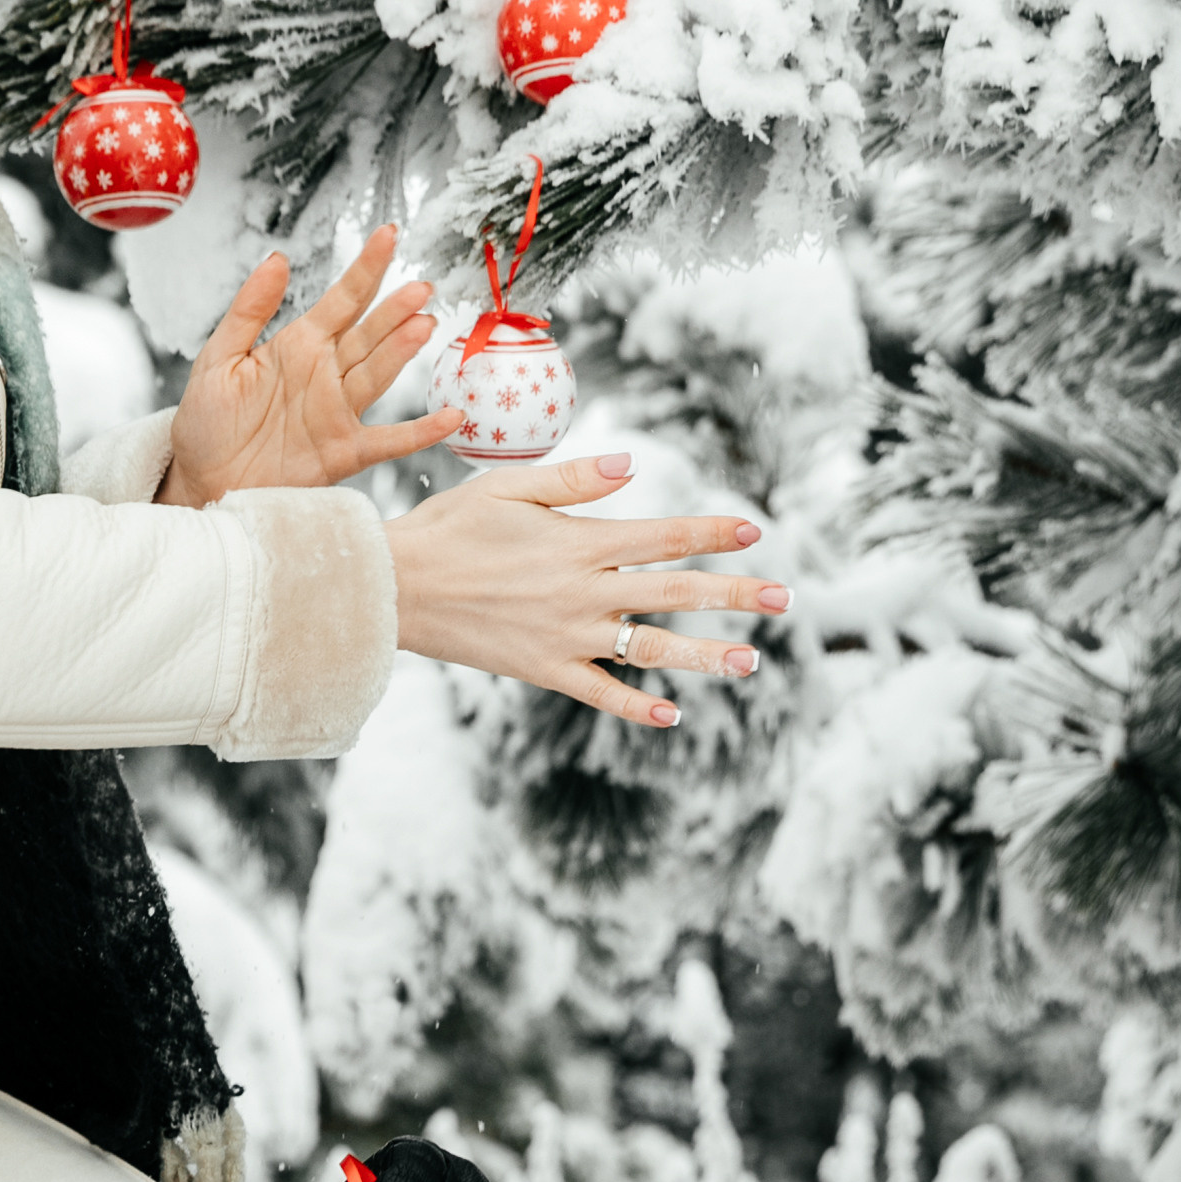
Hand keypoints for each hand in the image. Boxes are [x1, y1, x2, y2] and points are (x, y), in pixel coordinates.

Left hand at [158, 228, 461, 507]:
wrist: (202, 480)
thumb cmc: (206, 421)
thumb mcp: (218, 358)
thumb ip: (248, 310)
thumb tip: (277, 258)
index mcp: (298, 345)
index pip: (342, 299)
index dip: (366, 268)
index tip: (388, 234)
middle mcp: (326, 373)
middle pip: (369, 334)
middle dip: (394, 310)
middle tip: (420, 288)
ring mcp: (338, 412)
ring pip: (378, 374)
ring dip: (402, 352)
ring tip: (423, 325)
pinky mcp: (343, 453)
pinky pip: (389, 442)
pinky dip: (420, 433)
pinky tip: (450, 417)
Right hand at [385, 456, 789, 728]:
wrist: (396, 588)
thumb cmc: (449, 527)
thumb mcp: (508, 487)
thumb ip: (574, 478)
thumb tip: (631, 465)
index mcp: (581, 542)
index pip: (665, 535)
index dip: (714, 531)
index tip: (755, 530)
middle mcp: (585, 592)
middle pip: (675, 592)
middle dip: (734, 594)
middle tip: (784, 599)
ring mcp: (567, 637)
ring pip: (650, 650)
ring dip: (704, 656)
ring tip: (750, 663)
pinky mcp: (544, 670)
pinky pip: (600, 694)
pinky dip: (635, 708)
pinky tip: (671, 716)